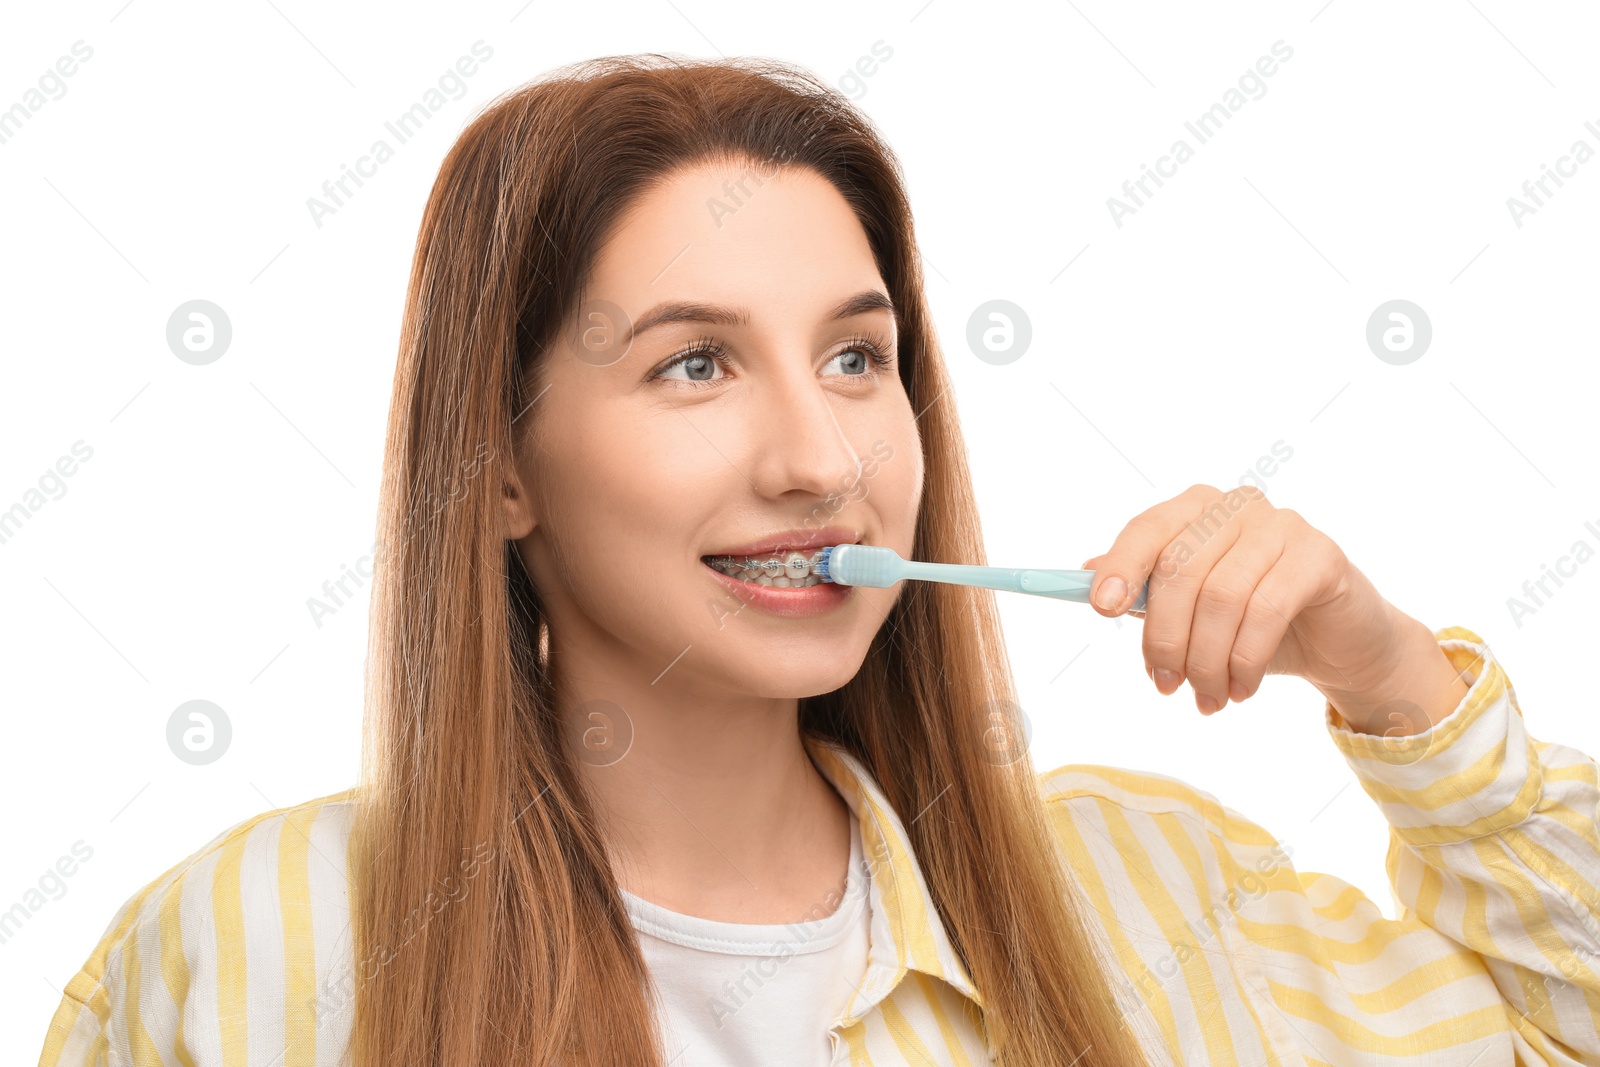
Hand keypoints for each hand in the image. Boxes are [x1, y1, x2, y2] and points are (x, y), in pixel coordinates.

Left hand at [1081, 484, 1466, 732]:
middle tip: (1166, 687)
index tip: (1102, 609)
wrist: (1336, 642)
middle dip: (1167, 639)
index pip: (1147, 529)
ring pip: (1221, 597)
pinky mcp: (1320, 556)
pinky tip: (1241, 690)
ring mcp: (1282, 525)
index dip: (1121, 567)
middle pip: (1180, 569)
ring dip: (1206, 661)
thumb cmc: (1250, 621)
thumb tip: (1085, 575)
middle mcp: (1237, 506)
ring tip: (1206, 699)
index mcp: (1196, 509)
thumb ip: (1143, 589)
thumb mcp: (1190, 609)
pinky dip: (1245, 660)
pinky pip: (1266, 611)